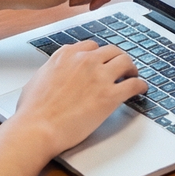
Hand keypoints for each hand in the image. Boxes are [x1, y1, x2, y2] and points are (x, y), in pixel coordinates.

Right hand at [11, 41, 146, 153]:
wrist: (36, 128)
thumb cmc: (32, 111)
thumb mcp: (38, 78)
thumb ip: (52, 70)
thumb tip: (55, 72)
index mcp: (67, 55)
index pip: (91, 46)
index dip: (99, 55)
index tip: (102, 61)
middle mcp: (85, 60)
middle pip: (111, 51)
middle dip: (117, 58)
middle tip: (121, 68)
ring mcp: (99, 76)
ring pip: (126, 61)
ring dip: (131, 68)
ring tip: (133, 75)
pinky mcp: (110, 95)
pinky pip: (134, 84)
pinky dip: (141, 85)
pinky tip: (142, 89)